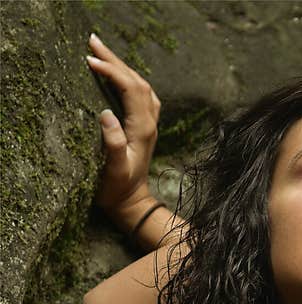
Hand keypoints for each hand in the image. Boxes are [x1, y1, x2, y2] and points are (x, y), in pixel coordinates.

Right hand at [86, 33, 160, 228]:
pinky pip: (141, 95)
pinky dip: (128, 79)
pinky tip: (118, 75)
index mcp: (142, 129)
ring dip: (122, 66)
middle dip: (115, 60)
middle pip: (137, 81)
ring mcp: (149, 124)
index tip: (90, 60)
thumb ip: (113, 142)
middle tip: (92, 41)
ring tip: (100, 51)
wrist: (132, 203)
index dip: (112, 71)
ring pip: (141, 85)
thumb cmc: (119, 188)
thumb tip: (106, 113)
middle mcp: (150, 123)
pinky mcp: (144, 128)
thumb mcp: (114, 168)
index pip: (130, 89)